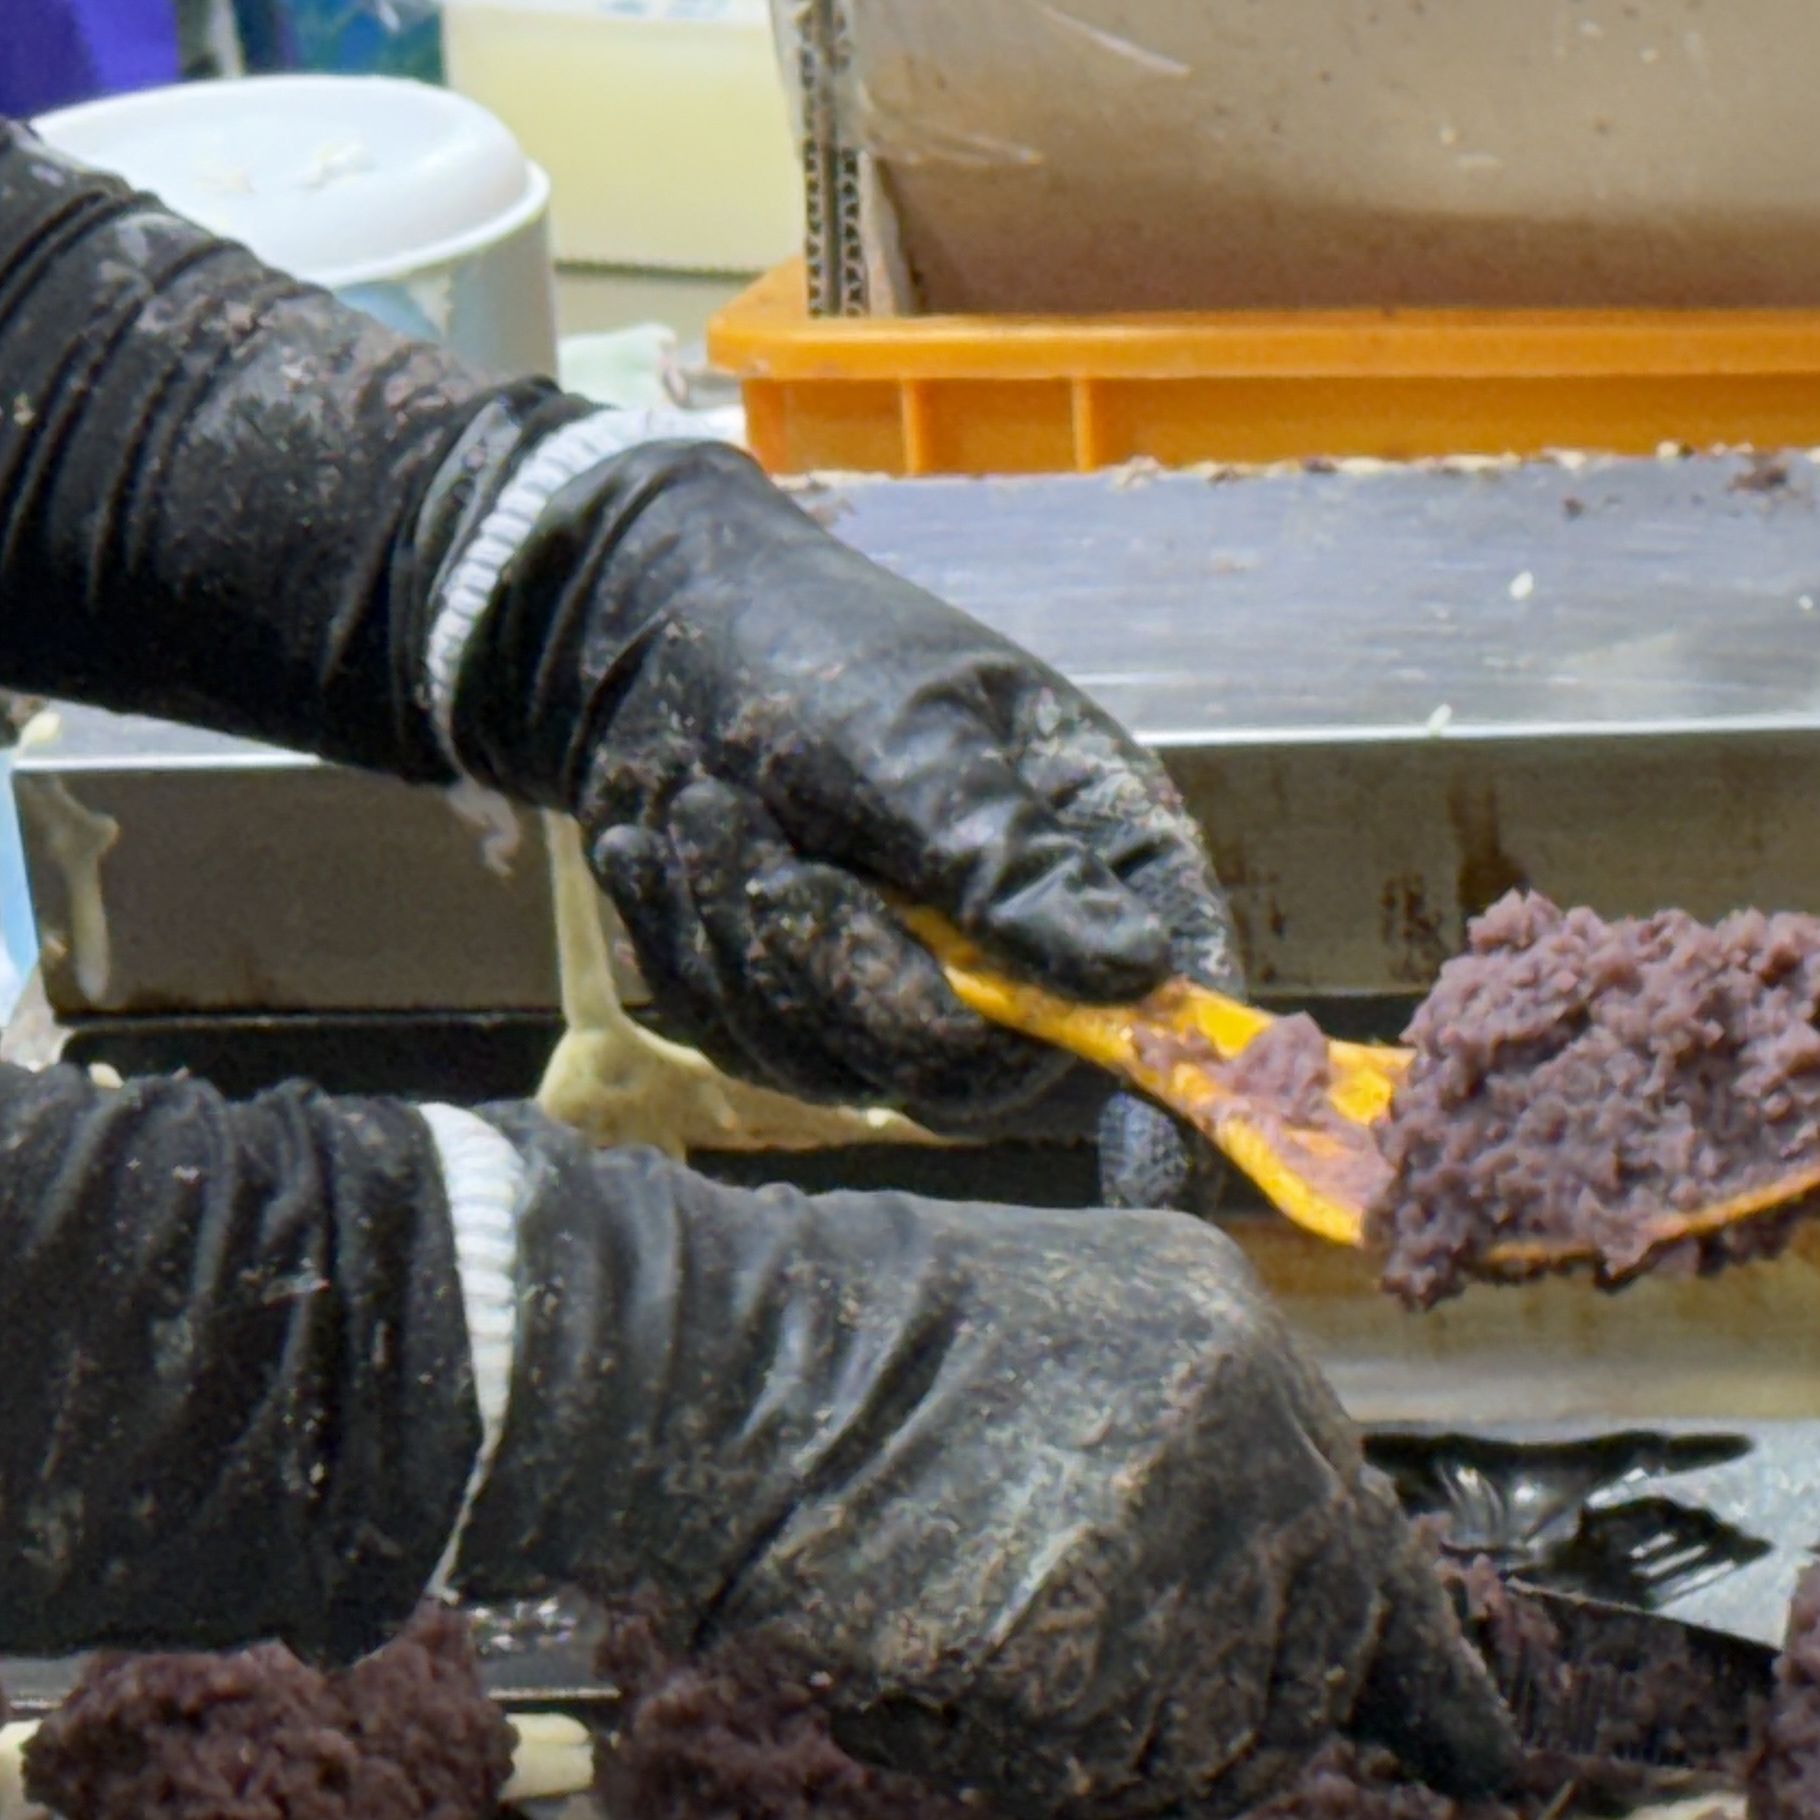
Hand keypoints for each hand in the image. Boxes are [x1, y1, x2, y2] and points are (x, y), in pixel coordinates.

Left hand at [444, 442, 1234, 1137]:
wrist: (645, 643)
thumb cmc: (806, 652)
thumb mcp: (910, 738)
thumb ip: (1009, 859)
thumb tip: (1139, 973)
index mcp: (1101, 851)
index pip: (1174, 1002)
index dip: (1170, 1092)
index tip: (1148, 1176)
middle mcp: (1022, 948)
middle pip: (976, 1070)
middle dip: (851, 974)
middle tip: (777, 859)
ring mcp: (909, 997)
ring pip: (846, 1068)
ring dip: (749, 947)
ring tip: (706, 809)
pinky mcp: (804, 1018)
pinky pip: (750, 1049)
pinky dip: (693, 952)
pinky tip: (663, 849)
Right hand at [447, 1117, 1518, 1819]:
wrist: (712, 1356)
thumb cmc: (834, 1352)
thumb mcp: (1068, 1337)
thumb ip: (1185, 1455)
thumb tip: (1263, 1618)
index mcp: (1246, 1352)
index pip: (1377, 1553)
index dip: (1428, 1680)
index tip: (1492, 1762)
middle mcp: (1245, 1434)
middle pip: (1296, 1684)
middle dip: (1211, 1765)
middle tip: (1116, 1811)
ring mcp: (1170, 1540)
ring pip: (1179, 1750)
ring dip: (1063, 1756)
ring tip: (940, 1656)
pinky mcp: (1076, 1643)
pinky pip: (1055, 1775)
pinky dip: (959, 1753)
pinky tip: (891, 1667)